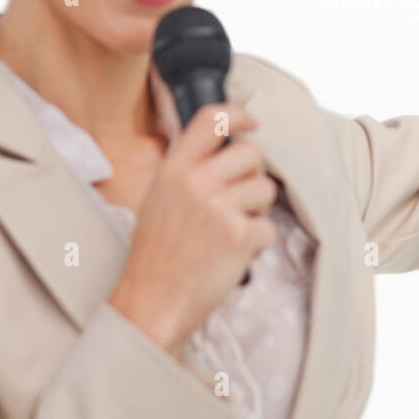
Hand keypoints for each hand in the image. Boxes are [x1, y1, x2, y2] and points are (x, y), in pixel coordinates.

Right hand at [107, 101, 278, 357]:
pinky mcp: (239, 237)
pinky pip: (269, 227)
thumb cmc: (156, 254)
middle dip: (254, 175)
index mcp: (173, 169)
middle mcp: (195, 182)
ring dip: (257, 212)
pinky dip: (257, 244)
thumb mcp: (159, 199)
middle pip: (252, 154)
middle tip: (240, 201)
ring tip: (231, 233)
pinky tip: (233, 256)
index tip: (254, 121)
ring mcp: (218, 208)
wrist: (150, 304)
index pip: (211, 119)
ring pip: (266, 189)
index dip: (239, 114)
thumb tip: (229, 148)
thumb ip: (189, 171)